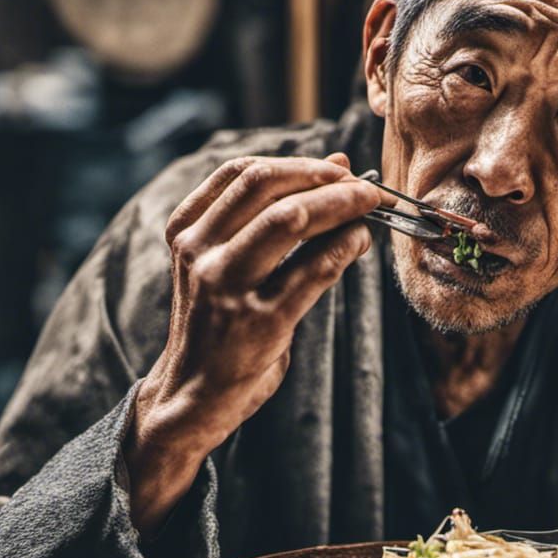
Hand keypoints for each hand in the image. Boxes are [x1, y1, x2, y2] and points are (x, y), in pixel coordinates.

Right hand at [124, 152, 381, 534]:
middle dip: (324, 178)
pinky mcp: (261, 321)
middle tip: (364, 187)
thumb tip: (337, 163)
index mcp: (186, 230)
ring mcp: (227, 286)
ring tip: (370, 207)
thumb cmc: (219, 320)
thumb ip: (271, 214)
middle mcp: (200, 252)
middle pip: (266, 185)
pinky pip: (313, 270)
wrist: (193, 394)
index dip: (297, 163)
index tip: (336, 168)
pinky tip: (360, 243)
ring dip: (340, 205)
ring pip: (289, 219)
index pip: (242, 172)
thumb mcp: (226, 261)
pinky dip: (345, 247)